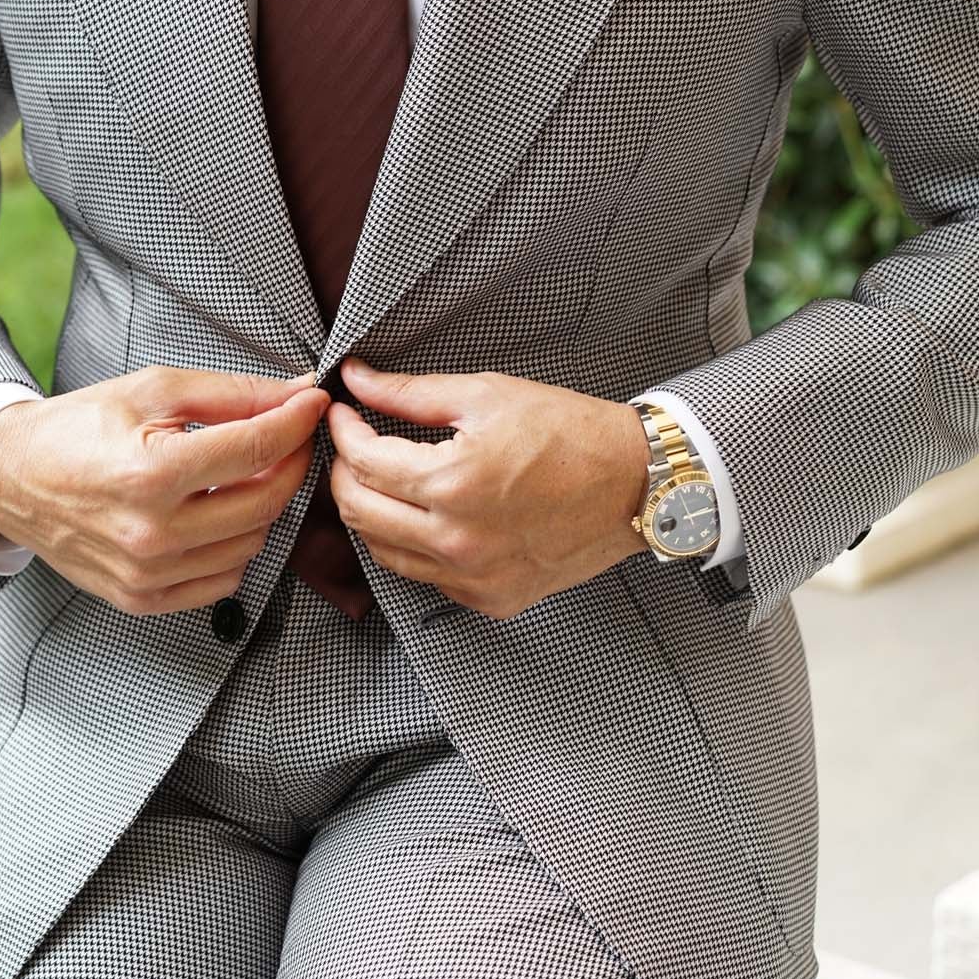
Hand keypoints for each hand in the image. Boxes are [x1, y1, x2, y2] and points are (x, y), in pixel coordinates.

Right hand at [0, 365, 328, 614]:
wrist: (10, 476)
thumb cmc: (79, 427)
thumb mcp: (152, 390)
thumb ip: (232, 393)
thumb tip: (298, 392)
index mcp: (150, 474)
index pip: (256, 449)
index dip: (296, 421)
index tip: (313, 403)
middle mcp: (150, 533)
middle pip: (264, 503)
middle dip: (291, 463)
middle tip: (290, 436)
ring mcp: (146, 575)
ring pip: (251, 544)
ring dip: (262, 506)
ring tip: (243, 473)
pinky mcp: (141, 599)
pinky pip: (224, 581)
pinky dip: (234, 547)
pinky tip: (215, 514)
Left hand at [326, 358, 651, 619]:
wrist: (635, 483)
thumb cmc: (570, 433)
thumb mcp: (486, 395)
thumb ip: (410, 393)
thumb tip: (359, 380)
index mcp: (452, 483)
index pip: (363, 462)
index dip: (343, 431)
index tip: (345, 413)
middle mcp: (457, 541)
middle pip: (359, 513)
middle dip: (343, 473)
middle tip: (354, 446)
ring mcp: (474, 578)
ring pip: (383, 552)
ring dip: (371, 513)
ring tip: (383, 480)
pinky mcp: (491, 598)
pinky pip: (426, 577)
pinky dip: (412, 546)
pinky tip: (424, 516)